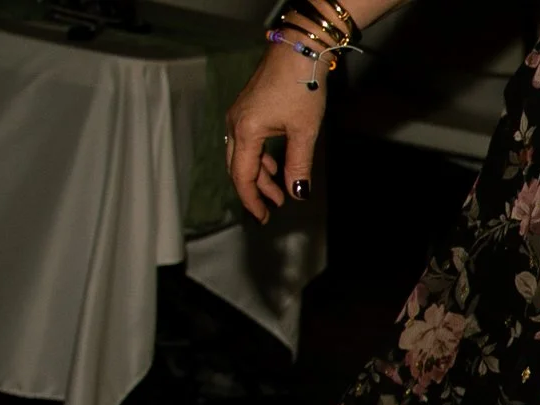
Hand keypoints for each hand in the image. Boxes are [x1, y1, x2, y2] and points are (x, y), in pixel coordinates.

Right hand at [226, 46, 326, 222]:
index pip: (242, 176)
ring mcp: (239, 115)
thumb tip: (297, 193)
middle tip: (269, 211)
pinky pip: (247, 142)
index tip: (262, 218)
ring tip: (279, 193)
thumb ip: (298, 165)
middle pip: (237, 167)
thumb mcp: (304, 132)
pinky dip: (259, 158)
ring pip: (242, 155)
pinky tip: (274, 167)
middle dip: (253, 191)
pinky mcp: (248, 109)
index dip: (251, 200)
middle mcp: (236, 123)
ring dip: (259, 175)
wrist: (298, 51)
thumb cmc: (301, 87)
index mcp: (245, 131)